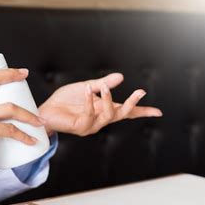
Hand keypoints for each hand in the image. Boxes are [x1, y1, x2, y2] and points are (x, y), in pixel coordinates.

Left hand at [38, 73, 161, 135]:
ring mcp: (92, 125)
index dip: (142, 111)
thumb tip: (121, 77)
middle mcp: (101, 119)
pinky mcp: (81, 127)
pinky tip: (88, 90)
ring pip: (108, 115)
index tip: (158, 112)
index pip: (127, 112)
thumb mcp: (87, 87)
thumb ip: (103, 84)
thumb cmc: (66, 101)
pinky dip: (90, 101)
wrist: (46, 110)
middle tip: (140, 92)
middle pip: (122, 114)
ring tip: (104, 87)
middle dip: (132, 104)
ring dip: (108, 100)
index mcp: (104, 109)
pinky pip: (90, 115)